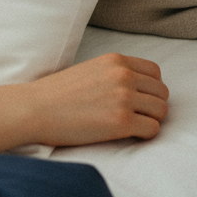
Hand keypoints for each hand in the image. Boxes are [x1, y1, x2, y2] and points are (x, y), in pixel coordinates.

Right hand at [27, 53, 169, 146]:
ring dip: (150, 120)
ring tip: (132, 126)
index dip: (150, 88)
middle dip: (152, 106)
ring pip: (161, 111)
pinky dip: (145, 135)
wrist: (35, 109)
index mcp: (115, 61)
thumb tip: (138, 88)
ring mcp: (124, 98)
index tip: (139, 100)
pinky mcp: (121, 122)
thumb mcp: (90, 70)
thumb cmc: (56, 93)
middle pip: (161, 93)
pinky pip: (153, 130)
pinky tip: (129, 135)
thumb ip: (115, 74)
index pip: (155, 73)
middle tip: (136, 116)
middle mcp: (123, 76)